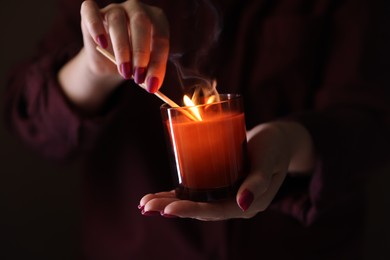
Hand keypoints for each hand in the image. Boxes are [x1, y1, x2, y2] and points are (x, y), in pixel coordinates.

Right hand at [80, 0, 168, 91]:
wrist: (108, 61)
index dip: (158, 62)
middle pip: (140, 23)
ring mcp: (115, 8)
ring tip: (124, 71)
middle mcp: (137, 9)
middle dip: (140, 53)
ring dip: (121, 49)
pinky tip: (101, 44)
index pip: (161, 37)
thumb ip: (150, 71)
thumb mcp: (144, 67)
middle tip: (138, 76)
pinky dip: (95, 27)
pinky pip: (91, 10)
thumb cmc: (132, 61)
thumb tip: (152, 84)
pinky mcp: (91, 12)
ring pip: (117, 21)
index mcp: (157, 20)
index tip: (152, 84)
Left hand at [139, 122, 313, 220]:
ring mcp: (225, 194)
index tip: (166, 209)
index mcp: (248, 204)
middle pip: (200, 209)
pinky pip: (196, 190)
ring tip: (145, 203)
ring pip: (194, 201)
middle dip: (171, 208)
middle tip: (145, 206)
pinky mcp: (218, 183)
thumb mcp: (269, 161)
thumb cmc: (274, 148)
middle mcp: (234, 203)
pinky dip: (178, 193)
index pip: (215, 211)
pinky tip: (160, 194)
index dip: (190, 210)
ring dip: (169, 202)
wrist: (277, 140)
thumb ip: (257, 183)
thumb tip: (243, 204)